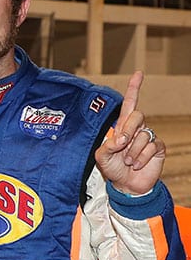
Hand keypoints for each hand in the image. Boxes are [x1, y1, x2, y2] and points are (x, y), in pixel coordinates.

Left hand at [94, 71, 165, 194]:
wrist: (126, 186)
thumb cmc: (112, 169)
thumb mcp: (101, 157)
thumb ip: (107, 146)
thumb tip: (121, 139)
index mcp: (122, 127)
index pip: (129, 104)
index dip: (134, 89)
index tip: (138, 74)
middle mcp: (136, 129)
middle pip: (137, 115)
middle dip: (128, 130)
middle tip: (121, 145)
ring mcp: (148, 138)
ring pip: (143, 135)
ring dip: (132, 151)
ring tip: (127, 161)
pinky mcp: (158, 148)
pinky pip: (152, 146)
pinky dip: (142, 157)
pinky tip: (137, 165)